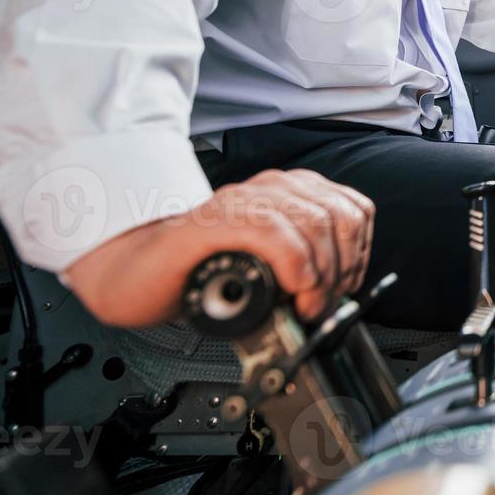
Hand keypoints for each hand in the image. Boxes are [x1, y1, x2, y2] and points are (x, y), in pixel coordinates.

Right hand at [64, 168, 375, 327]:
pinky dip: (296, 269)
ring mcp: (242, 201)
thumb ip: (305, 260)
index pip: (354, 210)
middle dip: (342, 269)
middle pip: (341, 218)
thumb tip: (342, 289)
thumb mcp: (269, 264)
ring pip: (315, 223)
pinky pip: (276, 234)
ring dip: (321, 275)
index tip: (343, 288)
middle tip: (322, 305)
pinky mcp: (216, 221)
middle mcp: (269, 189)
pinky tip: (290, 292)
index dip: (358, 255)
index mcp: (288, 193)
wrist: (136, 276)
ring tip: (305, 306)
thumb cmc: (198, 271)